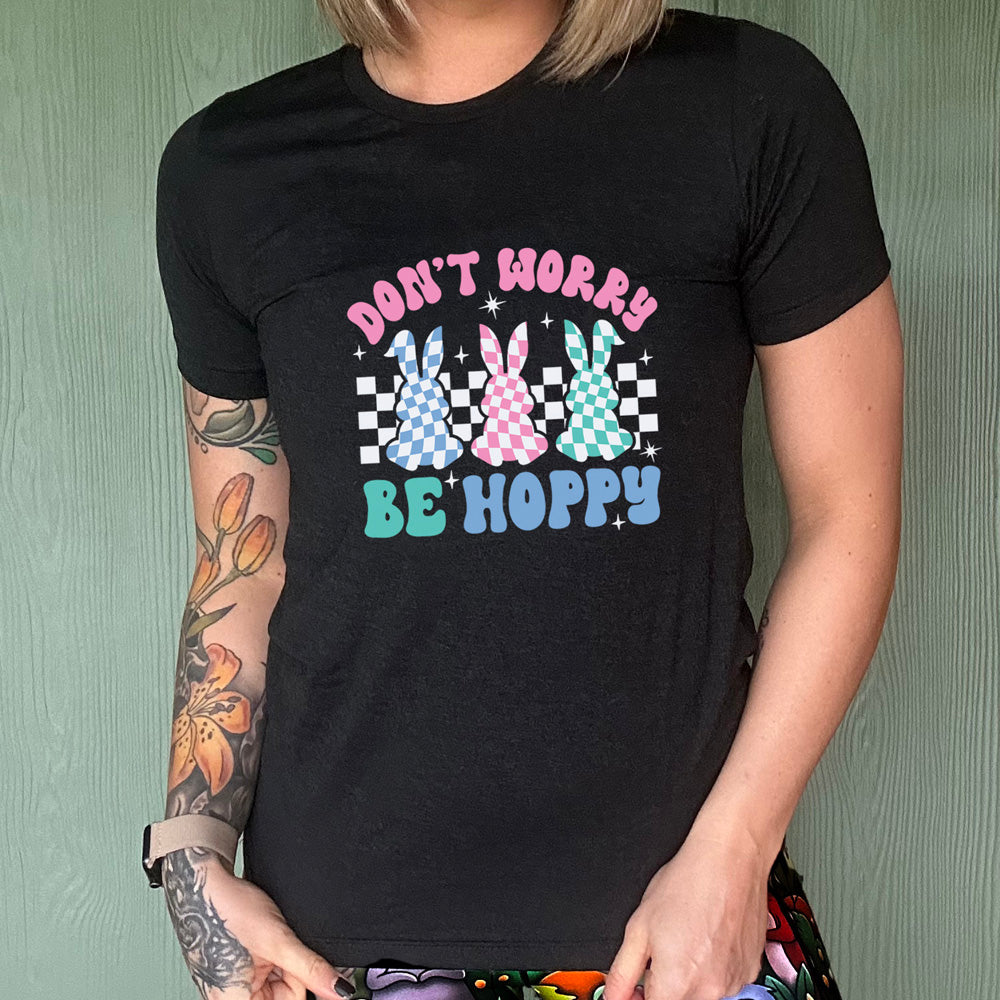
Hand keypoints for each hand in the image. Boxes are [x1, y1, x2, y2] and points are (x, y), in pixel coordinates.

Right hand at [162, 847, 355, 999]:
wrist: (203, 885)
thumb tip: (340, 992)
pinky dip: (274, 955)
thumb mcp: (278, 941)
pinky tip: (265, 938)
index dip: (303, 984)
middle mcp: (231, 999)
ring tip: (269, 937)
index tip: (303, 962)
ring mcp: (233, 987)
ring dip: (283, 960)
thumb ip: (310, 970)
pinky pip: (266, 972)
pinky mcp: (236, 972)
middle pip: (284, 995)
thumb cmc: (227, 912)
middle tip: (283, 945)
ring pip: (278, 983)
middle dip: (292, 971)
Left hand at [603, 824, 772, 999]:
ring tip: (689, 935)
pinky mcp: (750, 970)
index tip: (638, 983)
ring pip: (702, 992)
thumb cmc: (687, 884)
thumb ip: (622, 972)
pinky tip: (709, 936)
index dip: (640, 994)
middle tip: (663, 947)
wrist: (729, 861)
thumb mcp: (638, 927)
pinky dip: (713, 966)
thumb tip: (613, 996)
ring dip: (690, 975)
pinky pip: (724, 980)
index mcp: (676, 983)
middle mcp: (709, 990)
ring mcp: (734, 982)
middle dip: (665, 983)